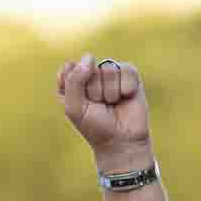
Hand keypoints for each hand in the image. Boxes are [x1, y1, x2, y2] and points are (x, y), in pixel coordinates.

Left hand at [57, 55, 152, 169]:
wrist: (122, 142)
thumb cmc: (95, 127)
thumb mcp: (74, 107)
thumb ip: (74, 80)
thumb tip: (90, 57)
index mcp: (72, 80)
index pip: (70, 68)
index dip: (76, 88)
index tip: (82, 106)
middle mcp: (91, 74)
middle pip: (90, 69)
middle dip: (94, 92)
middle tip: (101, 108)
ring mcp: (111, 73)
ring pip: (108, 70)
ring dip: (110, 93)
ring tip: (113, 104)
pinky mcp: (130, 76)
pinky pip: (127, 71)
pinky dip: (126, 88)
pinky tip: (126, 98)